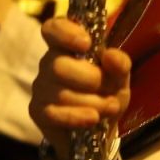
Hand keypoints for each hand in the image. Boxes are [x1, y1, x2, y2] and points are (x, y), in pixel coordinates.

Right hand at [30, 17, 132, 159]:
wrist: (102, 130)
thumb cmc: (107, 94)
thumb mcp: (120, 78)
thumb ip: (119, 64)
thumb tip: (111, 56)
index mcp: (67, 47)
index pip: (53, 29)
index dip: (65, 32)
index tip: (86, 43)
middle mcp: (49, 64)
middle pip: (59, 65)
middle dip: (90, 80)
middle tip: (109, 90)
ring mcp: (41, 88)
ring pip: (61, 93)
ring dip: (93, 103)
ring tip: (110, 108)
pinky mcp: (38, 111)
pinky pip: (54, 113)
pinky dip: (77, 117)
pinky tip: (93, 119)